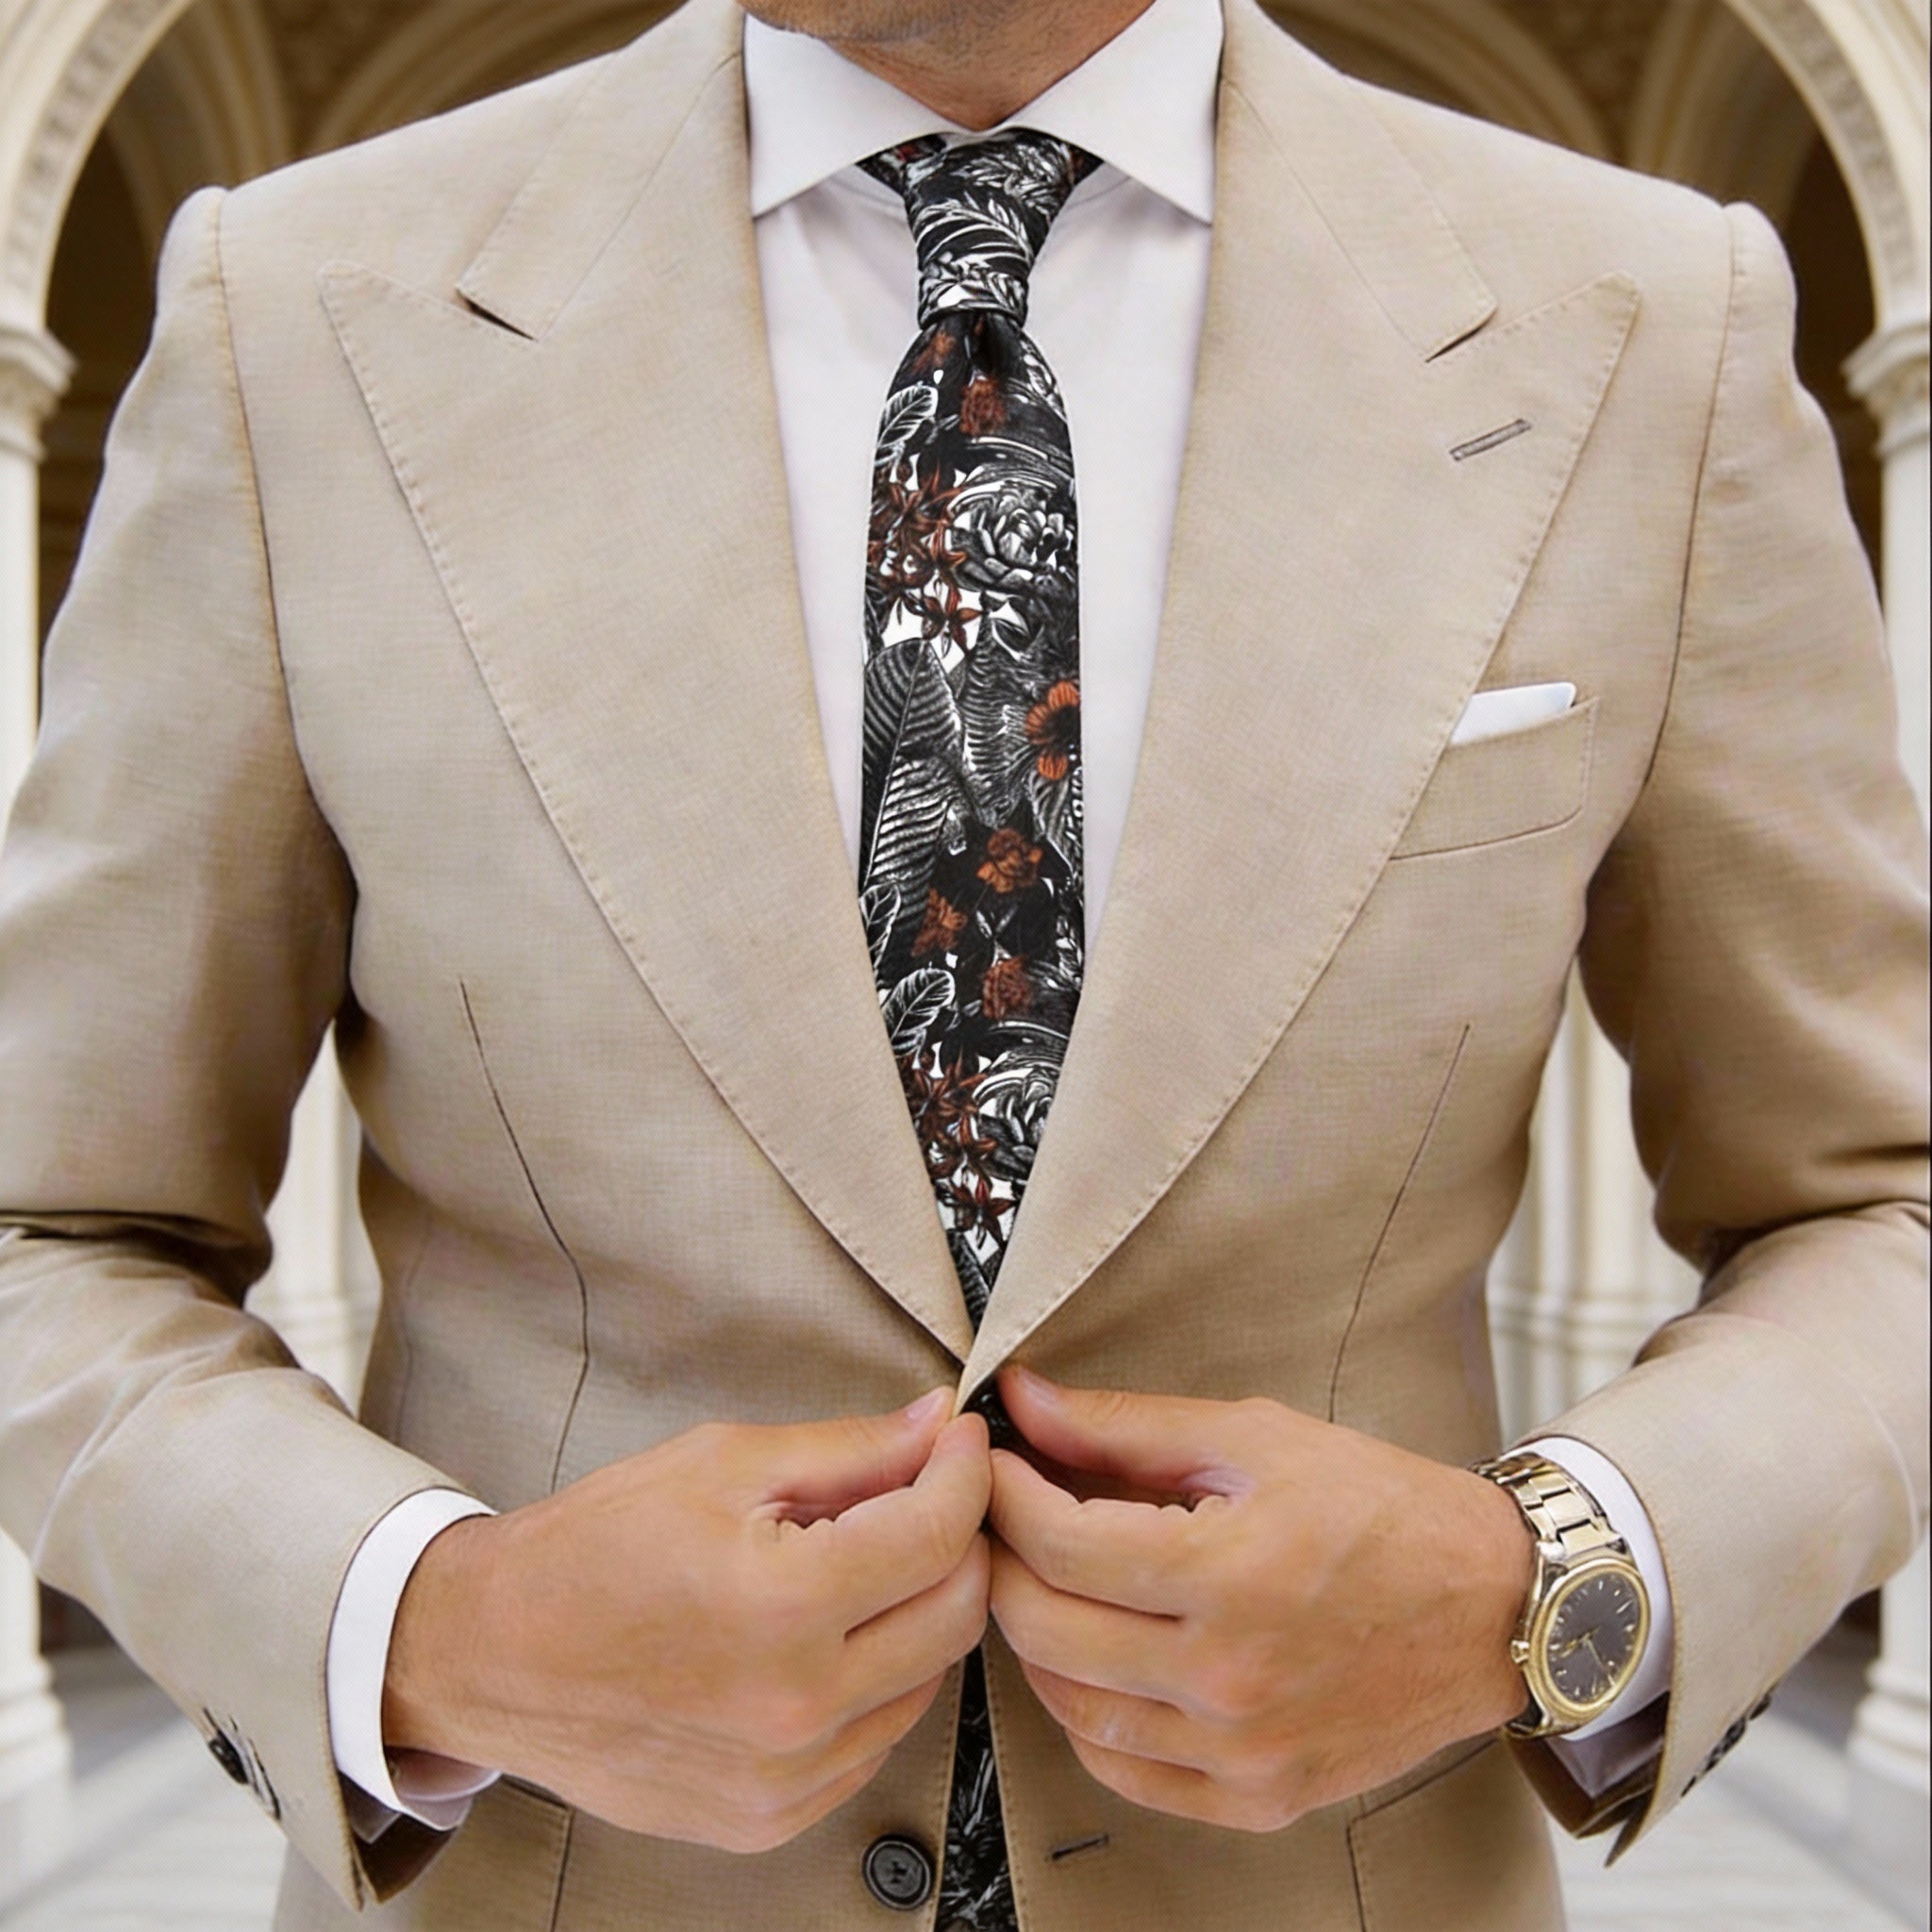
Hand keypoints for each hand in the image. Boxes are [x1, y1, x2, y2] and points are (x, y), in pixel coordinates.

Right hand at [384, 1391, 991, 1851]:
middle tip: (928, 1493)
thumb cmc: (593, 1549)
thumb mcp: (721, 1463)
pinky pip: (876, 1740)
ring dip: (921, 1610)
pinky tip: (831, 1634)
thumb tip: (937, 1425)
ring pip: (928, 1680)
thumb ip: (848, 1449)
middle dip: (960, 1538)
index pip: (938, 1533)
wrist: (492, 1656)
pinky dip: (878, 1679)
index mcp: (783, 1605)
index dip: (965, 1471)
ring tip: (866, 1562)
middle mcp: (797, 1706)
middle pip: (956, 1613)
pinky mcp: (772, 1817)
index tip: (959, 1441)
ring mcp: (787, 1777)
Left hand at [986, 1368, 1530, 1832]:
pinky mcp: (1259, 1798)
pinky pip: (1124, 1772)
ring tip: (1044, 1580)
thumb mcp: (1255, 1437)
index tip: (992, 1462)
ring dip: (1034, 1638)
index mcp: (1231, 1574)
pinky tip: (1093, 1660)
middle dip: (1002, 1560)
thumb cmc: (1381, 1508)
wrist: (1492, 1605)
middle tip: (1002, 1516)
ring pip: (1070, 1708)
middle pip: (1046, 1629)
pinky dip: (1085, 1717)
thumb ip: (1126, 1426)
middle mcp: (1230, 1678)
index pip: (1060, 1544)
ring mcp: (1243, 1751)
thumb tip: (1024, 1401)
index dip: (1004, 1494)